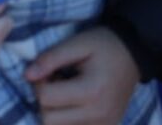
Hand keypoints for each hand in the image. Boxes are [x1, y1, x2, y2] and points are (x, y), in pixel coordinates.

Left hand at [25, 26, 140, 124]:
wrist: (134, 54)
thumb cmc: (104, 45)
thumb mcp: (78, 43)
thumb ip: (51, 58)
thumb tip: (27, 75)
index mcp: (92, 92)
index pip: (46, 98)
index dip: (38, 82)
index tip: (47, 70)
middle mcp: (99, 116)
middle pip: (49, 120)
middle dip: (43, 101)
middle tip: (53, 81)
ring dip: (54, 112)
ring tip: (64, 91)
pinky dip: (66, 119)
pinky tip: (72, 102)